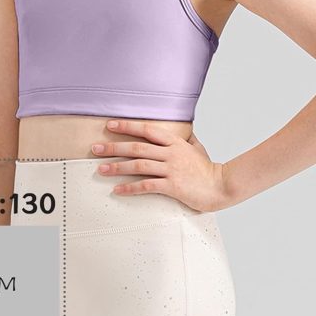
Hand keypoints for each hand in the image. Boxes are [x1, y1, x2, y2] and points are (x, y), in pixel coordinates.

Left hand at [91, 119, 228, 212]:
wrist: (221, 186)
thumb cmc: (207, 168)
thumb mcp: (196, 147)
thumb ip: (185, 139)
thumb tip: (180, 132)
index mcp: (175, 142)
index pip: (146, 130)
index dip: (127, 126)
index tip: (109, 125)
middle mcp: (171, 153)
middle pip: (137, 147)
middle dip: (113, 147)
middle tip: (95, 148)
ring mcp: (171, 169)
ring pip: (138, 165)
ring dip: (117, 167)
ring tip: (100, 169)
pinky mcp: (172, 186)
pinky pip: (146, 186)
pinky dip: (130, 188)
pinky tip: (117, 190)